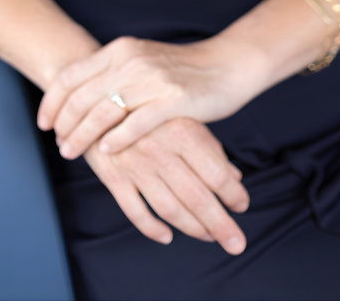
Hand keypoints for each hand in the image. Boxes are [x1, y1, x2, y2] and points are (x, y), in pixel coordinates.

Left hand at [37, 34, 263, 158]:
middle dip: (64, 124)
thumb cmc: (182, 70)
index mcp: (121, 49)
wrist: (226, 66)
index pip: (72, 75)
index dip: (52, 101)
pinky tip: (107, 151)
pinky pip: (136, 123)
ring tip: (73, 152)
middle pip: (82, 96)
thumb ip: (112, 72)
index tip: (44, 123)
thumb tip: (77, 97)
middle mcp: (132, 60)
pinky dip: (116, 139)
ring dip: (82, 135)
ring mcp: (152, 79)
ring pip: (103, 111)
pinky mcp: (173, 100)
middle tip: (59, 144)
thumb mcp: (141, 60)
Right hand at [83, 117, 248, 254]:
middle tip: (237, 243)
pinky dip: (152, 229)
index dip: (233, 194)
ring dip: (192, 228)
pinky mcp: (113, 176)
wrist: (97, 96)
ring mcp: (135, 165)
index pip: (216, 173)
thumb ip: (209, 146)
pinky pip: (135, 212)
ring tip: (209, 236)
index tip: (243, 205)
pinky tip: (167, 236)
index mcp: (181, 130)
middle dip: (220, 225)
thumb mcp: (182, 116)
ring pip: (169, 209)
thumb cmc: (148, 106)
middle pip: (197, 197)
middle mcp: (160, 150)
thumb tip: (234, 177)